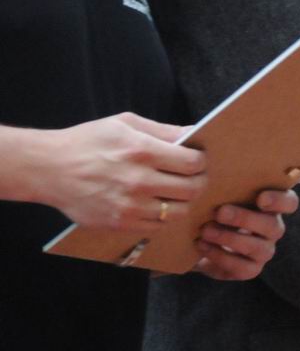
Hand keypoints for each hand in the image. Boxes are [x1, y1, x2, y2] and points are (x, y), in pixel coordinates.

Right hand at [39, 113, 205, 230]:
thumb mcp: (125, 124)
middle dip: (199, 181)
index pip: (194, 163)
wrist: (48, 168)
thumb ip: (163, 130)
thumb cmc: (87, 141)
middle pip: (192, 189)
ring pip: (179, 211)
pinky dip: (163, 217)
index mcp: (143, 151)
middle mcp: (139, 181)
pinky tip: (156, 204)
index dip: (201, 161)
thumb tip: (194, 133)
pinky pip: (158, 226)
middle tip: (193, 177)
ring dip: (183, 201)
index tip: (196, 160)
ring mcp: (129, 206)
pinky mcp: (119, 223)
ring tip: (175, 192)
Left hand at [193, 188, 299, 281]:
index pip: (290, 202)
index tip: (261, 198)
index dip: (280, 201)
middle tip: (220, 212)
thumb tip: (212, 160)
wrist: (199, 237)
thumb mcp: (220, 191)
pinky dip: (220, 256)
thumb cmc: (213, 207)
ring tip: (205, 230)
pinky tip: (202, 245)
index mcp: (272, 206)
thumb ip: (225, 179)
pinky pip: (242, 267)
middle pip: (272, 226)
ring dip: (230, 239)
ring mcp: (264, 251)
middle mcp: (273, 228)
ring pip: (259, 248)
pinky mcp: (250, 269)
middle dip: (245, 219)